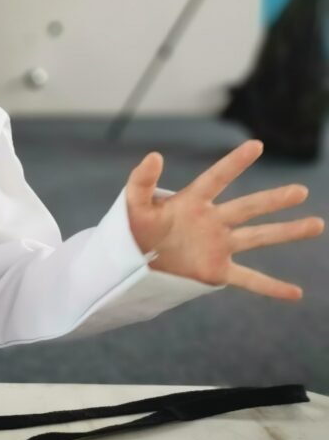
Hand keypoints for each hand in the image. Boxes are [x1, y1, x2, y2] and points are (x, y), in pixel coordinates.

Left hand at [125, 140, 323, 299]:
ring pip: (257, 237)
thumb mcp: (132, 204)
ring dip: (286, 232)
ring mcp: (217, 246)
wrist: (130, 260)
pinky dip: (271, 287)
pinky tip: (295, 293)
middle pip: (247, 207)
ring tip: (316, 223)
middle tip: (300, 190)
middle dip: (273, 199)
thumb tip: (154, 155)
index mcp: (191, 202)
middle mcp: (211, 221)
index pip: (217, 179)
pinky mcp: (215, 271)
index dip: (234, 162)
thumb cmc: (132, 228)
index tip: (256, 145)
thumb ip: (141, 181)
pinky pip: (249, 279)